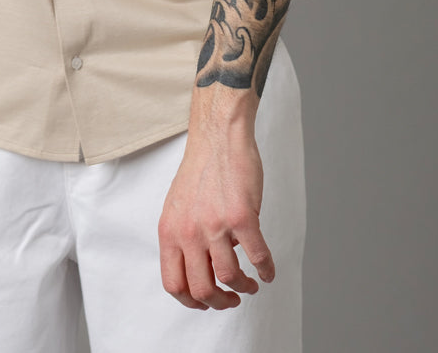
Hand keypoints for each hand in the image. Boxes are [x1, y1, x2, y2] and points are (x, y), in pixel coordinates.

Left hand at [158, 115, 273, 310]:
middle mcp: (189, 231)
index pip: (174, 283)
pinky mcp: (241, 217)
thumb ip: (186, 237)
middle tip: (232, 300)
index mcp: (170, 231)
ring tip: (250, 285)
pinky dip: (265, 270)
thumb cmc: (202, 167)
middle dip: (219, 302)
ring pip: (229, 278)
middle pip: (201, 289)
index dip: (191, 301)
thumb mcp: (179, 206)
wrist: (218, 135)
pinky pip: (257, 256)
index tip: (206, 302)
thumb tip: (205, 264)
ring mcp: (215, 225)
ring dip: (243, 288)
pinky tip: (268, 271)